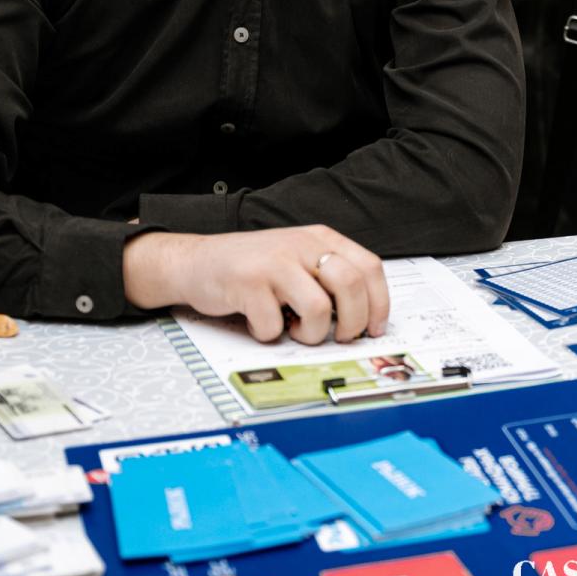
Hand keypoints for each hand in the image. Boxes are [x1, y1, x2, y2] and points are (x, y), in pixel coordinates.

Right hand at [123, 226, 389, 344]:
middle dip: (352, 322)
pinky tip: (261, 324)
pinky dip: (270, 336)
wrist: (197, 261)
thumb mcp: (298, 258)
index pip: (368, 267)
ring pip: (319, 308)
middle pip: (350, 285)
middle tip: (339, 337)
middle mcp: (300, 245)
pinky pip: (274, 325)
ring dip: (312, 334)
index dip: (378, 303)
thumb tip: (364, 318)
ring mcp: (274, 263)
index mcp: (320, 238)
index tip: (374, 328)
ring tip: (296, 331)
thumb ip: (328, 277)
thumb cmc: (253, 267)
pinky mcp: (247, 284)